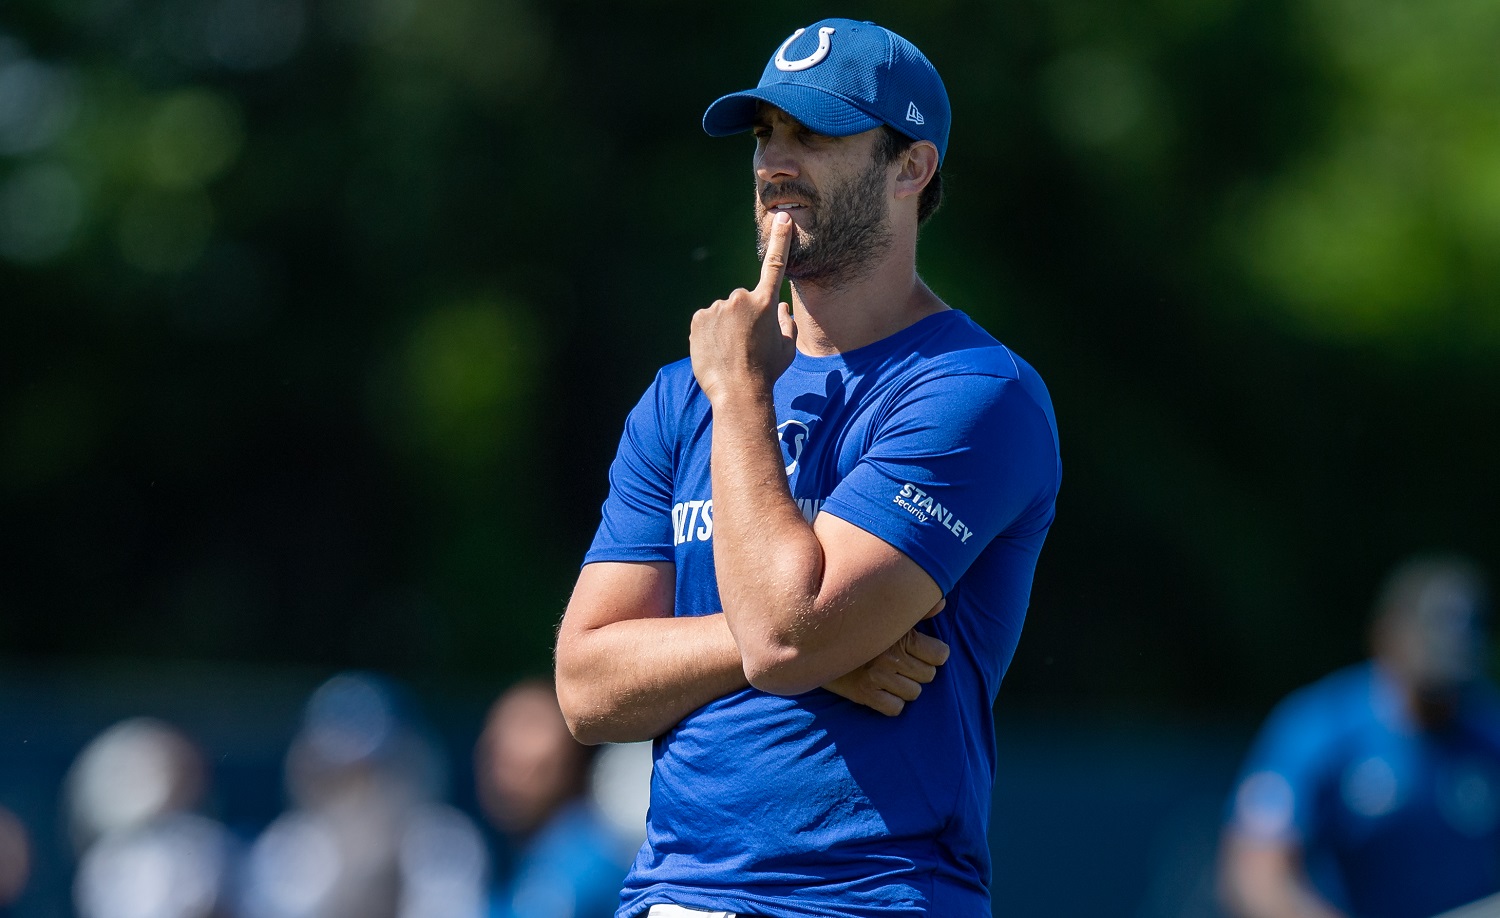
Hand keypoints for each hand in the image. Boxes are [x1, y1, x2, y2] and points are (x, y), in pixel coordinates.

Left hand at [689, 211, 797, 403]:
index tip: (782, 217)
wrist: (737, 392)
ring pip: (723, 312)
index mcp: (767, 303)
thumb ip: (786, 324)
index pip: (775, 264)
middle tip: (747, 344)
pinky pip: (706, 320)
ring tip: (730, 351)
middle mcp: (741, 299)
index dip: (780, 239)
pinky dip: (710, 332)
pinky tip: (716, 350)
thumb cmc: (767, 372)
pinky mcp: (698, 318)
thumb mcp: (787, 348)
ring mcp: (717, 308)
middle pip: (742, 301)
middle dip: (743, 316)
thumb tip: (781, 308)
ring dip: (726, 326)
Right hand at [822, 599, 950, 715]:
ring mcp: (877, 677)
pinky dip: (890, 702)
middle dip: (918, 670)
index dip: (933, 653)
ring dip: (904, 687)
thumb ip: (918, 608)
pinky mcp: (864, 694)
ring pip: (913, 693)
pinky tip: (881, 689)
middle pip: (928, 675)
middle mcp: (891, 657)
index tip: (921, 650)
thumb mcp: (888, 612)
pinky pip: (895, 708)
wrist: (814, 637)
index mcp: (901, 635)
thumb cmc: (858, 623)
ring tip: (890, 675)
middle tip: (901, 662)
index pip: (940, 655)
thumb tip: (941, 602)